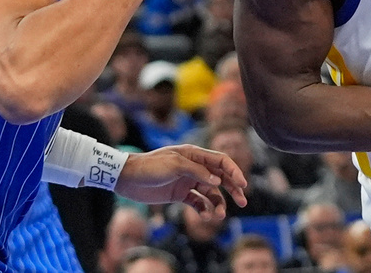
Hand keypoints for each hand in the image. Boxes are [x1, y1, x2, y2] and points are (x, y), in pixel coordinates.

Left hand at [114, 145, 247, 219]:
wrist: (128, 178)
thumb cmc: (150, 166)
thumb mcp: (175, 165)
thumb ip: (197, 172)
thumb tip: (218, 180)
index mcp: (194, 154)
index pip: (220, 161)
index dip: (234, 171)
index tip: (242, 185)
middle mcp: (194, 167)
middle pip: (220, 177)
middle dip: (233, 189)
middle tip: (243, 201)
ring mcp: (188, 181)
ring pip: (211, 192)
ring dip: (219, 203)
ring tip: (220, 215)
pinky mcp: (180, 194)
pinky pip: (198, 202)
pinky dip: (204, 209)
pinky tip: (205, 216)